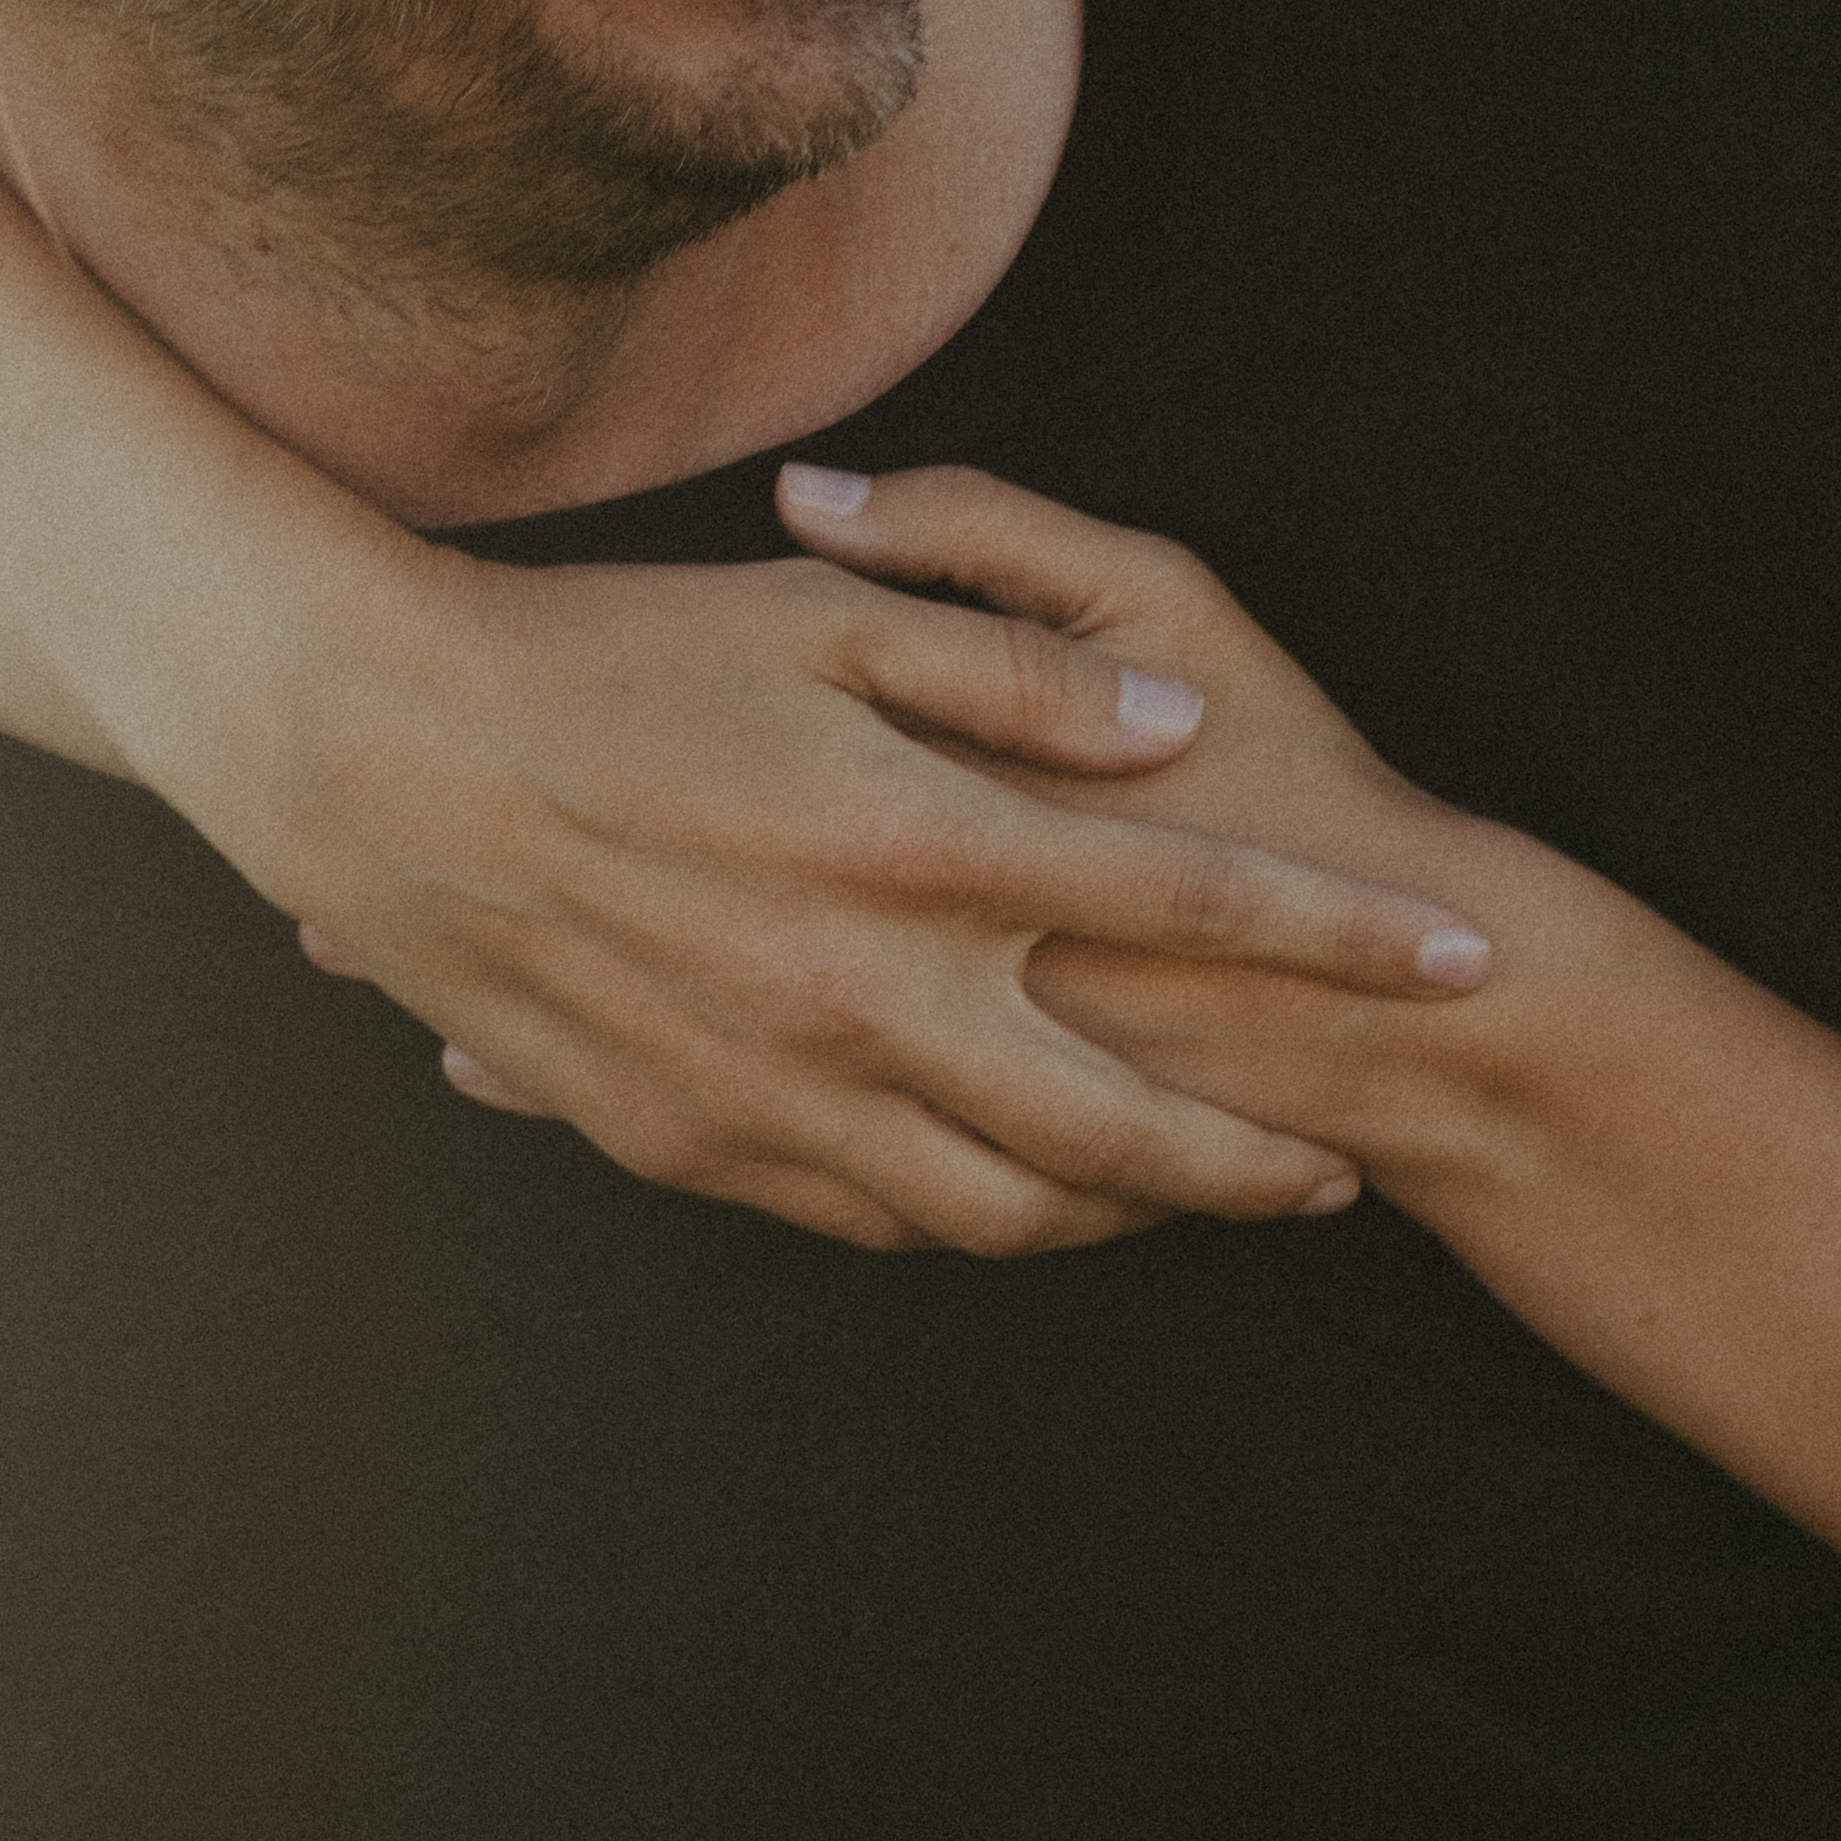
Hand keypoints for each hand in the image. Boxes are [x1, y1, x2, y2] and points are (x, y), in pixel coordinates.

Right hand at [280, 468, 1499, 1258]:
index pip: (1192, 895)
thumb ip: (1014, 674)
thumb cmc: (611, 654)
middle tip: (1346, 1171)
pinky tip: (1021, 1194)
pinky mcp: (689, 1139)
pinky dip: (968, 1219)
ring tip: (1195, 1192)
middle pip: (1123, 1120)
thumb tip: (1166, 734)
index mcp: (917, 837)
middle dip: (1256, 1159)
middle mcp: (861, 987)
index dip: (1343, 934)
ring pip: (1001, 1206)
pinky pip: (870, 1217)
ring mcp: (771, 1083)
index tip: (1462, 962)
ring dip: (1118, 1213)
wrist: (378, 758)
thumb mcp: (825, 621)